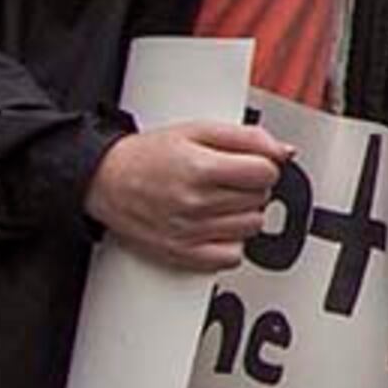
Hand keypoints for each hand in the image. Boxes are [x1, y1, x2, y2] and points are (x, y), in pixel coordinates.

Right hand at [85, 120, 291, 270]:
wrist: (104, 181)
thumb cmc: (148, 156)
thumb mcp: (197, 130)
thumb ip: (247, 138)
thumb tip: (283, 152)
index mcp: (201, 169)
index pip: (266, 172)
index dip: (264, 164)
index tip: (251, 163)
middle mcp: (196, 203)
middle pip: (260, 199)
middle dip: (251, 186)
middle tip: (228, 178)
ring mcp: (189, 232)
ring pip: (251, 227)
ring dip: (243, 213)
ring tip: (220, 200)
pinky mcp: (182, 255)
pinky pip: (232, 257)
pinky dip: (230, 242)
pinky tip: (216, 225)